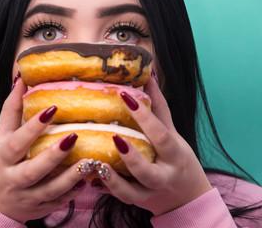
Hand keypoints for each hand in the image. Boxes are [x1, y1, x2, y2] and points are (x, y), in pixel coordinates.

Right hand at [0, 78, 90, 222]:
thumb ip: (11, 110)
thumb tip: (20, 80)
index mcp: (1, 158)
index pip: (16, 142)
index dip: (33, 127)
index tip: (52, 109)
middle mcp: (12, 180)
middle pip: (33, 170)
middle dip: (53, 156)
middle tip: (74, 137)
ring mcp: (26, 198)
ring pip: (50, 190)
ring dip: (70, 177)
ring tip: (90, 161)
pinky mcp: (39, 209)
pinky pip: (57, 202)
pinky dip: (72, 193)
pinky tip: (87, 180)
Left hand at [95, 77, 211, 215]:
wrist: (187, 197)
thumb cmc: (178, 160)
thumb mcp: (174, 134)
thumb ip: (159, 108)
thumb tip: (150, 77)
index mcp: (175, 155)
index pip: (161, 135)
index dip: (144, 117)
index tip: (126, 96)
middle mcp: (164, 176)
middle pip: (148, 171)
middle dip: (132, 157)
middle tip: (115, 138)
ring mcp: (149, 193)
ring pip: (131, 193)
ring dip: (114, 181)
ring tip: (98, 165)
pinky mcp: (138, 201)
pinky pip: (120, 199)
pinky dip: (106, 190)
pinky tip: (91, 179)